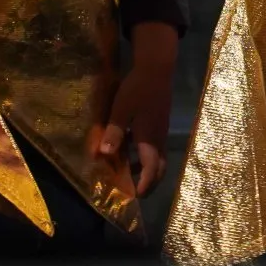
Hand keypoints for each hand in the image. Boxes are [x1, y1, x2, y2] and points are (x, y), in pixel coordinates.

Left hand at [101, 23, 177, 197]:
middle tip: (137, 192)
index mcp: (150, 138)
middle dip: (151, 182)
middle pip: (161, 167)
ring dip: (148, 169)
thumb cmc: (138, 88)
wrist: (157, 68)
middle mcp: (159, 137)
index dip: (145, 185)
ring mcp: (162, 130)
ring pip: (159, 157)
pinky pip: (156, 147)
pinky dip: (147, 155)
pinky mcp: (160, 122)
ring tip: (131, 173)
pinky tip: (133, 148)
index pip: (152, 169)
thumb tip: (103, 155)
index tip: (136, 197)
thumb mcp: (122, 109)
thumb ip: (114, 132)